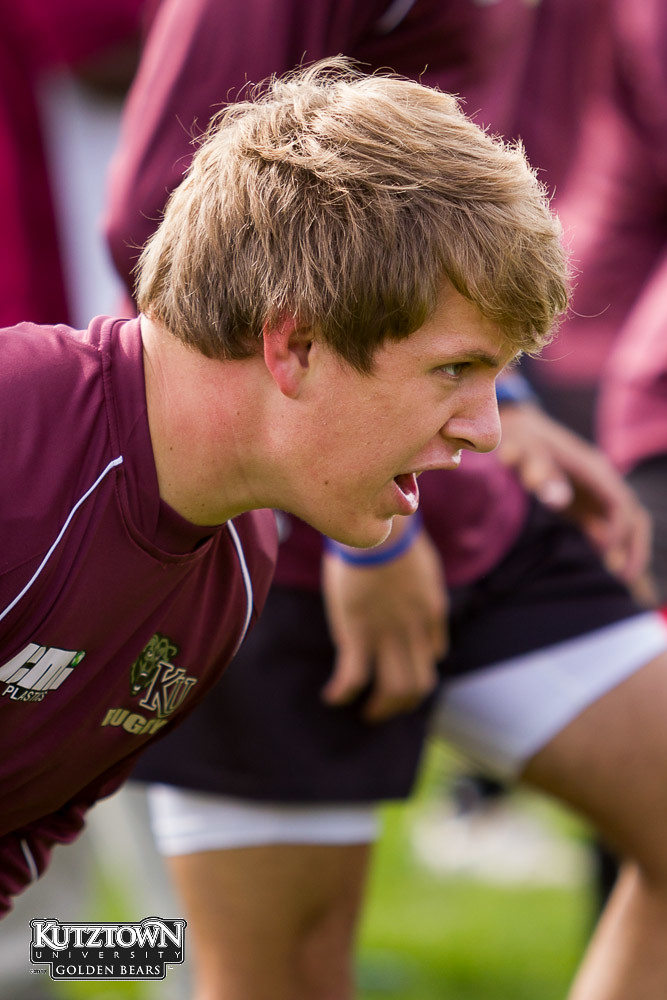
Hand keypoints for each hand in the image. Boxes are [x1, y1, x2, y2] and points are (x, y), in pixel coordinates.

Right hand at [322, 523, 447, 721]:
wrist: (376, 529)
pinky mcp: (359, 634)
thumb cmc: (390, 533)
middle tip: (385, 706)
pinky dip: (343, 693)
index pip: (435, 652)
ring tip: (366, 713)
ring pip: (395, 689)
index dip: (420, 664)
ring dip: (381, 708)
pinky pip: (354, 677)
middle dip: (403, 701)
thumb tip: (405, 575)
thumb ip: (416, 576)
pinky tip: (332, 697)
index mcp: (430, 610)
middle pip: (420, 683)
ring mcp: (388, 635)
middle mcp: (415, 630)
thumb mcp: (416, 556)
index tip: (402, 665)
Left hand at [497, 402, 651, 582]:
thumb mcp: (522, 448)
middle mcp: (601, 479)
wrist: (515, 426)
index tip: (608, 555)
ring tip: (620, 578)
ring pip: (625, 522)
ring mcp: (595, 490)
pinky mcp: (585, 500)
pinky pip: (607, 525)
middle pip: (632, 515)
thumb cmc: (518, 438)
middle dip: (633, 546)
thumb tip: (556, 499)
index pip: (621, 503)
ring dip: (627, 548)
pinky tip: (604, 565)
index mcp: (593, 468)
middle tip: (623, 579)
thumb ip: (536, 467)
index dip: (620, 530)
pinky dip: (610, 545)